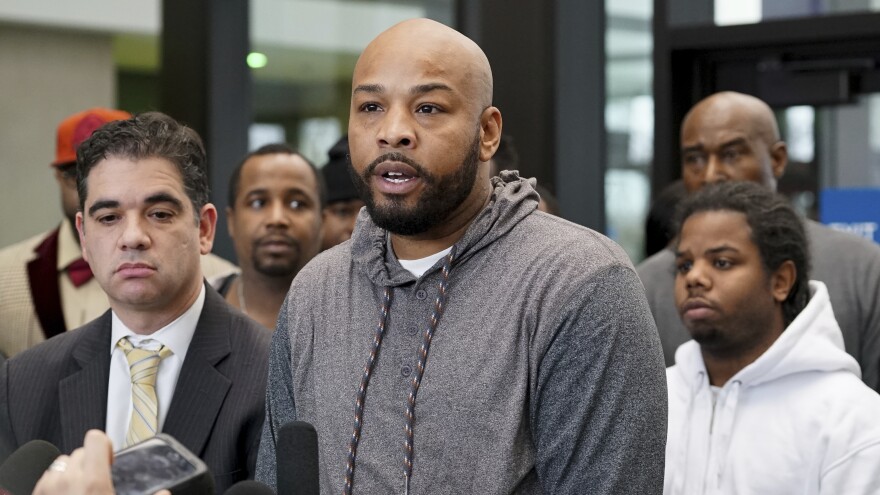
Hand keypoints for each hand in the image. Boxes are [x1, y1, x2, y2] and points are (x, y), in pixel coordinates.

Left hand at [32, 430, 169, 494]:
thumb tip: (164, 493)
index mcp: (94, 481)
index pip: (96, 439)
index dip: (106, 446)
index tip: (110, 461)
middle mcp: (67, 481)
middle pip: (79, 452)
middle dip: (90, 464)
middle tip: (99, 483)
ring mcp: (48, 490)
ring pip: (60, 466)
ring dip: (71, 474)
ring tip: (82, 492)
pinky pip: (46, 482)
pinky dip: (56, 486)